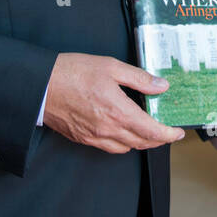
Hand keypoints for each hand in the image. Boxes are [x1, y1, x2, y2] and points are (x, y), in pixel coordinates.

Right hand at [43, 53, 185, 153]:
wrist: (39, 86)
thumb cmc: (71, 72)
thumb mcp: (110, 67)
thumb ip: (138, 78)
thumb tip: (161, 86)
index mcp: (118, 111)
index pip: (151, 131)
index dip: (168, 134)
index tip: (177, 133)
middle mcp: (108, 129)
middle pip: (141, 143)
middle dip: (158, 140)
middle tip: (166, 131)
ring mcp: (94, 136)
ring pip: (126, 148)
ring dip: (140, 143)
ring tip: (147, 131)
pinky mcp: (83, 138)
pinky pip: (109, 148)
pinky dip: (122, 144)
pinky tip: (123, 132)